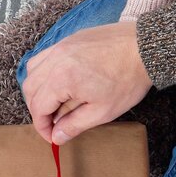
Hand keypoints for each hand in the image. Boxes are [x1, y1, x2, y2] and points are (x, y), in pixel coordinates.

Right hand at [21, 21, 151, 145]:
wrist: (145, 47)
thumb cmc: (127, 79)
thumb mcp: (102, 111)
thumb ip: (74, 125)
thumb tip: (56, 137)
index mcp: (61, 79)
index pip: (38, 107)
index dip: (42, 126)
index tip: (52, 136)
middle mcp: (55, 59)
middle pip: (30, 89)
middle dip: (37, 109)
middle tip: (52, 122)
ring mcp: (61, 46)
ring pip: (33, 70)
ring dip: (37, 90)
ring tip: (53, 103)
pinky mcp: (69, 39)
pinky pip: (44, 56)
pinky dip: (44, 72)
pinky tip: (59, 83)